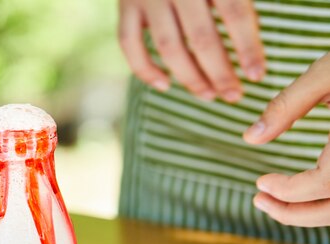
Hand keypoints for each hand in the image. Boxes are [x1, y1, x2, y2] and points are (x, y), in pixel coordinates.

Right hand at [118, 0, 264, 101]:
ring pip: (169, 48)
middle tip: (234, 95)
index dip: (248, 48)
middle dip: (220, 73)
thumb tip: (252, 45)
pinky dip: (145, 70)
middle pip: (201, 38)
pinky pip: (129, 45)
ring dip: (191, 78)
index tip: (257, 75)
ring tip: (209, 95)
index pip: (234, 13)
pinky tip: (166, 85)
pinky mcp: (125, 5)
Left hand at [243, 52, 329, 226]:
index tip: (259, 183)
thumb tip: (249, 138)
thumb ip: (287, 105)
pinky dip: (329, 202)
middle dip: (294, 213)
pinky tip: (303, 194)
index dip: (288, 191)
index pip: (325, 183)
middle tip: (258, 202)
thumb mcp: (327, 73)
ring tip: (273, 203)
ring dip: (312, 213)